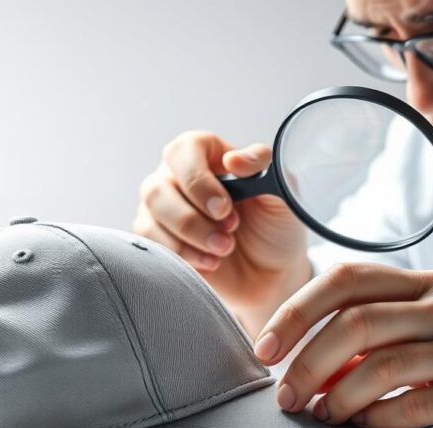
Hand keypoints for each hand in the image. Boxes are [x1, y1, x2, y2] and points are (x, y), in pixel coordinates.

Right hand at [134, 131, 310, 330]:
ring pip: (151, 219)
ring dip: (190, 241)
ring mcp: (162, 209)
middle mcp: (176, 177)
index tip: (224, 208)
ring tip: (224, 250)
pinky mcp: (157, 240)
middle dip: (193, 220)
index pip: (183, 151)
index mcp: (205, 154)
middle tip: (229, 234)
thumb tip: (234, 159)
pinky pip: (152, 246)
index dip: (198, 181)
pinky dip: (183, 257)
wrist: (271, 272)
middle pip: (158, 189)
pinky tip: (210, 263)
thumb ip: (262, 169)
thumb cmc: (274, 226)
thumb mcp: (281, 194)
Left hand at [253, 263, 432, 427]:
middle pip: (357, 323)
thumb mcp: (428, 325)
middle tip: (287, 394)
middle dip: (308, 362)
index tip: (265, 347)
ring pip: (382, 365)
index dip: (296, 311)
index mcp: (425, 284)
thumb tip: (307, 358)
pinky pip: (416, 403)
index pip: (346, 280)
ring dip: (338, 396)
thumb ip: (375, 330)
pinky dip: (377, 416)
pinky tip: (363, 424)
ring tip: (321, 414)